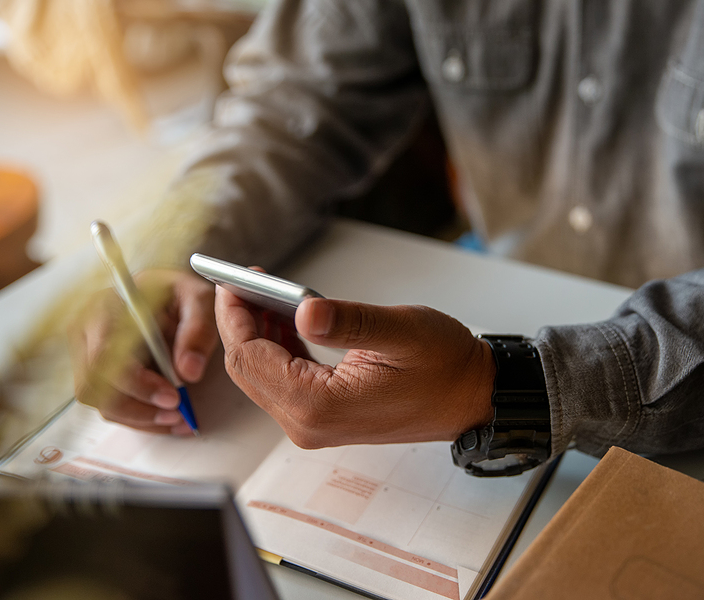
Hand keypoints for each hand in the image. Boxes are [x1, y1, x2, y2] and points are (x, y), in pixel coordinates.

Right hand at [69, 269, 217, 433]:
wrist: (165, 291)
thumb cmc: (178, 292)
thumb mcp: (197, 299)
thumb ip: (198, 330)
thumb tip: (188, 372)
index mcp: (105, 307)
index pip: (106, 355)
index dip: (137, 383)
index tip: (172, 396)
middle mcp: (85, 331)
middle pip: (95, 386)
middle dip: (138, 409)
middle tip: (178, 414)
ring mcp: (85, 354)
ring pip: (101, 402)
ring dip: (140, 418)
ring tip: (178, 419)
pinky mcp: (95, 373)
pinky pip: (110, 405)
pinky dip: (140, 418)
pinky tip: (168, 419)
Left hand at [215, 289, 495, 447]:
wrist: (471, 396)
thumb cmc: (445, 365)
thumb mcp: (401, 331)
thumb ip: (349, 321)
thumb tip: (303, 311)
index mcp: (319, 405)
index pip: (249, 359)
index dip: (235, 316)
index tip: (232, 281)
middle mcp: (308, 423)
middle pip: (247, 370)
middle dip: (241, 322)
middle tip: (247, 281)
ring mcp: (314, 424)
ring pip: (261, 375)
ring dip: (259, 333)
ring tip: (268, 295)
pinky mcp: (323, 416)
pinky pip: (282, 380)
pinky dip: (278, 348)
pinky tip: (288, 321)